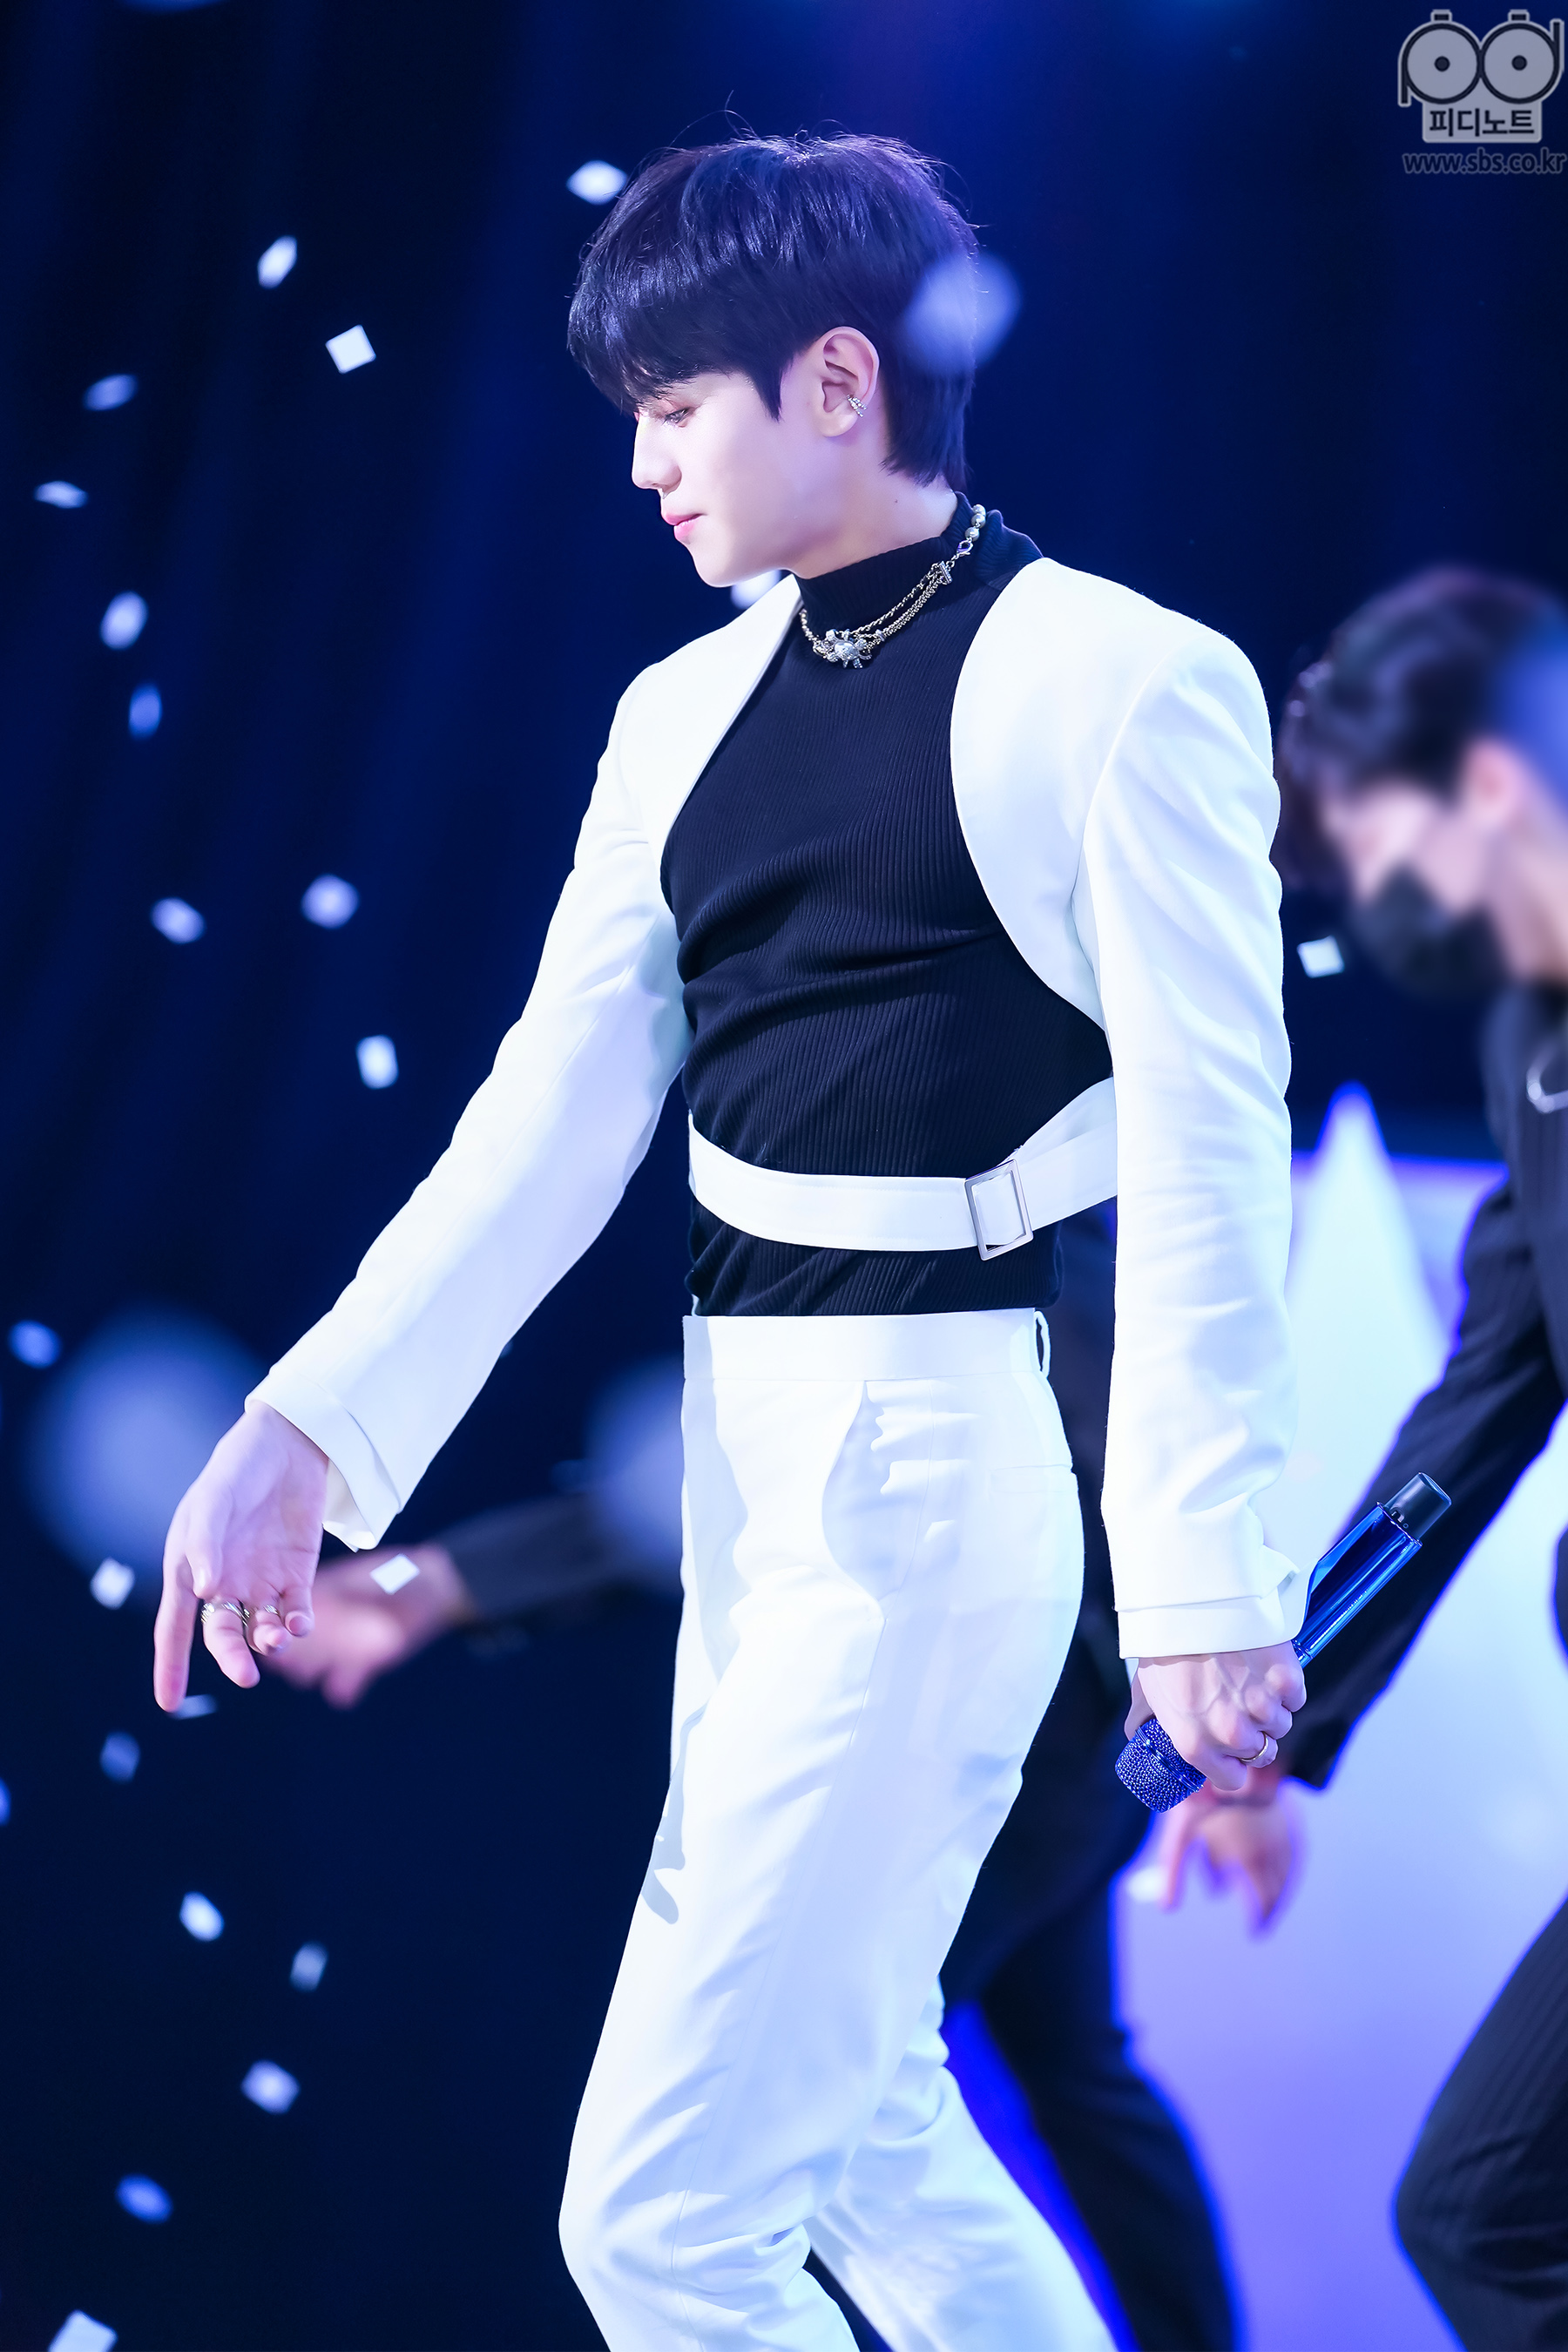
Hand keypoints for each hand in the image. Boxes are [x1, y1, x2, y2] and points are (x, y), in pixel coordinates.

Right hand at [154, 1401, 328, 1710]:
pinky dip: (298, 1624)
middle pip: (223, 1635)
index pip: (175, 1627)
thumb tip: (204, 1592)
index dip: (171, 1665)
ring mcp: (262, 1580)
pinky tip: (299, 1624)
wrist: (286, 1444)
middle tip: (246, 1676)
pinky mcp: (297, 1574)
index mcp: (190, 1569)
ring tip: (277, 1636)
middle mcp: (225, 1583)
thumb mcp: (213, 1503)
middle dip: (232, 1658)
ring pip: (261, 1629)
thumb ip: (206, 1545)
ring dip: (268, 1641)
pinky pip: (296, 1611)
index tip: (168, 1704)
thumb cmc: (236, 1471)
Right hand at [263, 1543, 475, 1707]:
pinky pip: (343, 1688)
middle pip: (288, 1653)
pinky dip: (343, 1689)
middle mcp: (322, 1629)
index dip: (273, 1631)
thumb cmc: (394, 1573)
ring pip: (308, 1674)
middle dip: (286, 1658)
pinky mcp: (363, 1666)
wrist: (432, 1587)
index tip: (273, 1636)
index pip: (281, 1622)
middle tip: (289, 1660)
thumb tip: (305, 1605)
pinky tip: (348, 1685)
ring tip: (317, 1669)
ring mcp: (340, 1650)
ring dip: (310, 1673)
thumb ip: (335, 1593)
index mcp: (316, 1603)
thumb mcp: (362, 1577)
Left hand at [1125, 1642, 1305, 1793]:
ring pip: (1280, 1725)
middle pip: (1260, 1752)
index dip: (1232, 1766)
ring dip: (1270, 1710)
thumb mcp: (1146, 1689)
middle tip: (1238, 1705)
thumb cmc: (1165, 1645)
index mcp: (1195, 1743)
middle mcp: (1231, 1733)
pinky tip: (1265, 1669)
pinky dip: (1285, 1688)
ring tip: (1249, 1682)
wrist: (1190, 1600)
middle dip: (1251, 1734)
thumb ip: (1145, 1721)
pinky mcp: (1286, 1681)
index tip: (1232, 1753)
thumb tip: (1138, 1736)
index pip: (1231, 1779)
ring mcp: (1262, 1707)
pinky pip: (1295, 1698)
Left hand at [1152, 1765, 1299, 1931]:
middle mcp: (1273, 1848)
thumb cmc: (1200, 1791)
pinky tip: (1280, 1863)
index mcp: (1250, 1858)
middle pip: (1278, 1888)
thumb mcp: (1180, 1832)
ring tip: (1270, 1896)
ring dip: (1279, 1886)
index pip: (1263, 1902)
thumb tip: (1166, 1907)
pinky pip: (1293, 1848)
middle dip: (1269, 1906)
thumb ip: (1173, 1870)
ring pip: (1288, 1869)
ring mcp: (1283, 1829)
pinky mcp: (1288, 1813)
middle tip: (1263, 1918)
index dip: (1259, 1920)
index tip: (1254, 1931)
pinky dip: (1288, 1864)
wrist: (1234, 1751)